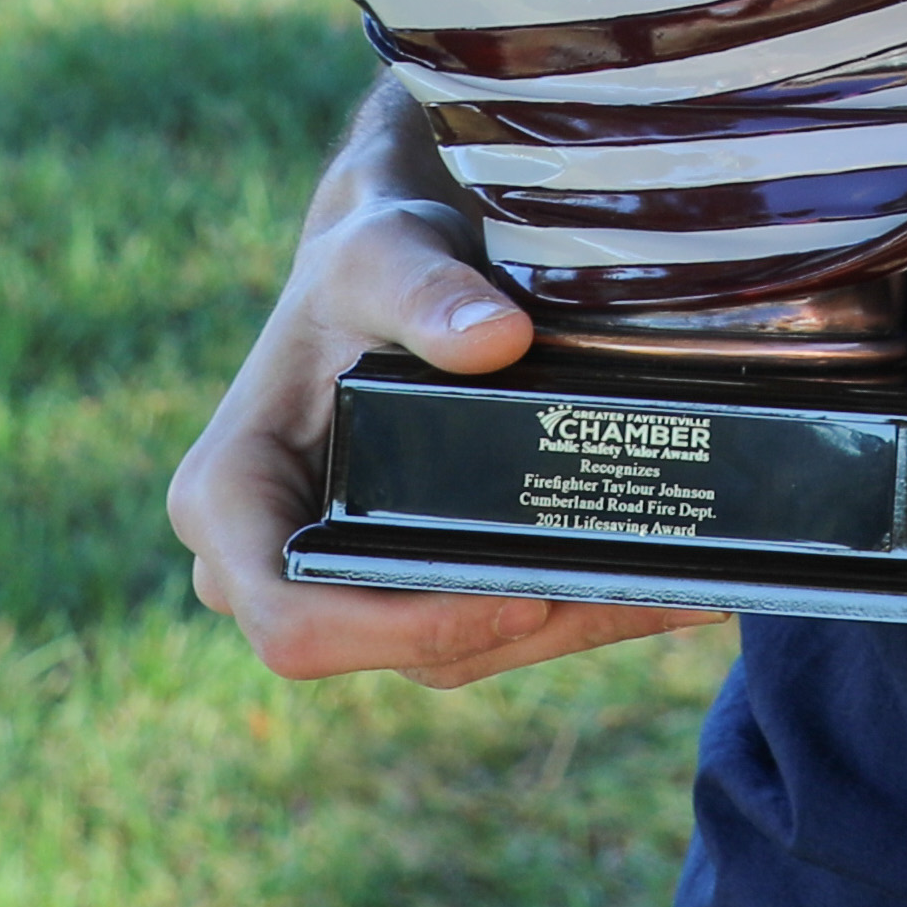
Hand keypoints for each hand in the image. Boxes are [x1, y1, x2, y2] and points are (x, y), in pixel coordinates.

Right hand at [165, 186, 717, 685]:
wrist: (398, 260)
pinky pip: (482, 625)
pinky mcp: (404, 582)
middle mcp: (266, 561)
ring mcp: (338, 581)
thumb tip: (498, 340)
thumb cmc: (367, 254)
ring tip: (678, 591)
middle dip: (510, 629)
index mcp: (227, 499)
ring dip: (564, 629)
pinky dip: (573, 610)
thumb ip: (425, 289)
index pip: (295, 619)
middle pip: (387, 650)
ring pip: (450, 652)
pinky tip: (668, 588)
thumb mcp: (380, 253)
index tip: (515, 598)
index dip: (401, 632)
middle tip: (630, 587)